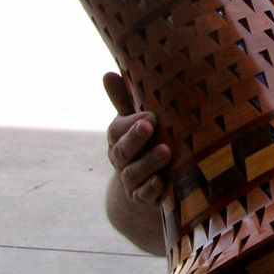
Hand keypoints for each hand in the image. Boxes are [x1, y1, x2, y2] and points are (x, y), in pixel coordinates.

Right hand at [104, 72, 170, 204]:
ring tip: (166, 151)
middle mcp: (122, 160)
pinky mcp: (144, 199)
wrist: (143, 191)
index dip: (130, 123)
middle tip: (150, 124)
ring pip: (135, 173)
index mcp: (119, 139)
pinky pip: (144, 196)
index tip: (150, 115)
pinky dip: (152, 189)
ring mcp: (132, 181)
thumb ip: (124, 101)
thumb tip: (107, 74)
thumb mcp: (134, 123)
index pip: (116, 130)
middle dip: (135, 138)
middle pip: (123, 151)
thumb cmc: (144, 145)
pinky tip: (162, 181)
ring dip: (149, 162)